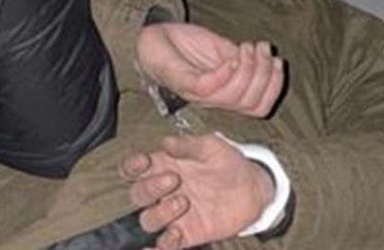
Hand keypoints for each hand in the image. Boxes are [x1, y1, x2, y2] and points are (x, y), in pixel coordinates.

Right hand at [121, 134, 276, 248]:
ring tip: (184, 201)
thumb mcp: (210, 146)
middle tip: (174, 179)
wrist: (252, 188)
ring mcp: (173, 215)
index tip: (143, 162)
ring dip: (160, 213)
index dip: (131, 167)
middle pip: (137, 195)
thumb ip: (187, 145)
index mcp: (163, 167)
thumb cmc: (228, 163)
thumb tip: (165, 143)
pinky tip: (175, 234)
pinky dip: (162, 245)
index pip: (133, 170)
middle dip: (149, 188)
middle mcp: (164, 192)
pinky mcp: (187, 234)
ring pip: (148, 220)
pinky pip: (165, 245)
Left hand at [136, 23, 284, 117]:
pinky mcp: (182, 82)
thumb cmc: (185, 45)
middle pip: (252, 104)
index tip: (277, 60)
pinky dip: (225, 72)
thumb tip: (268, 60)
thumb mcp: (222, 50)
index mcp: (226, 93)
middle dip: (265, 75)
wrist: (153, 36)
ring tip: (247, 47)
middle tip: (261, 50)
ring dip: (248, 70)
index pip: (260, 107)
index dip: (275, 86)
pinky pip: (209, 87)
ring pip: (234, 97)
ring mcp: (198, 93)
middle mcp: (214, 99)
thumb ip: (243, 59)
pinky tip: (230, 55)